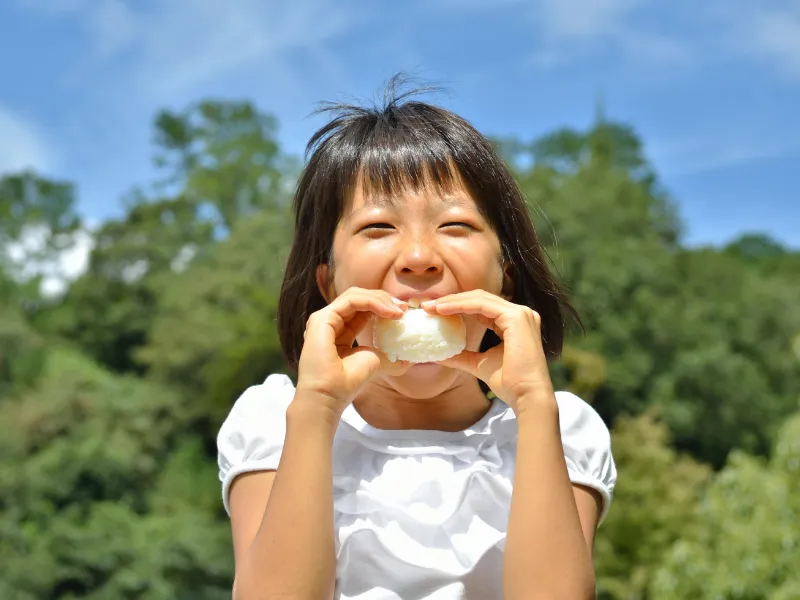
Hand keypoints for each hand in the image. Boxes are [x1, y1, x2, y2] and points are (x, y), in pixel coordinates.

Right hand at [297, 287, 411, 415]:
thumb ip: (389, 358)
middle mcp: (331, 322)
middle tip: (404, 308)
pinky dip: (372, 302)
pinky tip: (387, 312)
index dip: (384, 306)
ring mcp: (324, 319)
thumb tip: (410, 359)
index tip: (404, 313)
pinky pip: (350, 300)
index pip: (363, 308)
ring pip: (355, 295)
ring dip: (380, 299)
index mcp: (341, 330)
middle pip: (359, 298)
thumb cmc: (347, 383)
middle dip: (384, 299)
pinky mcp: (322, 319)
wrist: (329, 397)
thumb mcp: (375, 363)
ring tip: (398, 311)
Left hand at [422, 290, 554, 413]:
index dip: (457, 306)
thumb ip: (461, 356)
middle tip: (427, 306)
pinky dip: (461, 305)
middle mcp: (520, 314)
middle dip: (452, 300)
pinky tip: (443, 310)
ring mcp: (520, 314)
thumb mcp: (479, 364)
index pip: (481, 307)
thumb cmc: (509, 384)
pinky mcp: (516, 318)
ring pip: (480, 298)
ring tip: (432, 307)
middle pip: (480, 298)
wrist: (526, 396)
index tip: (433, 312)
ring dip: (453, 301)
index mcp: (514, 323)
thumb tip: (437, 355)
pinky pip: (482, 305)